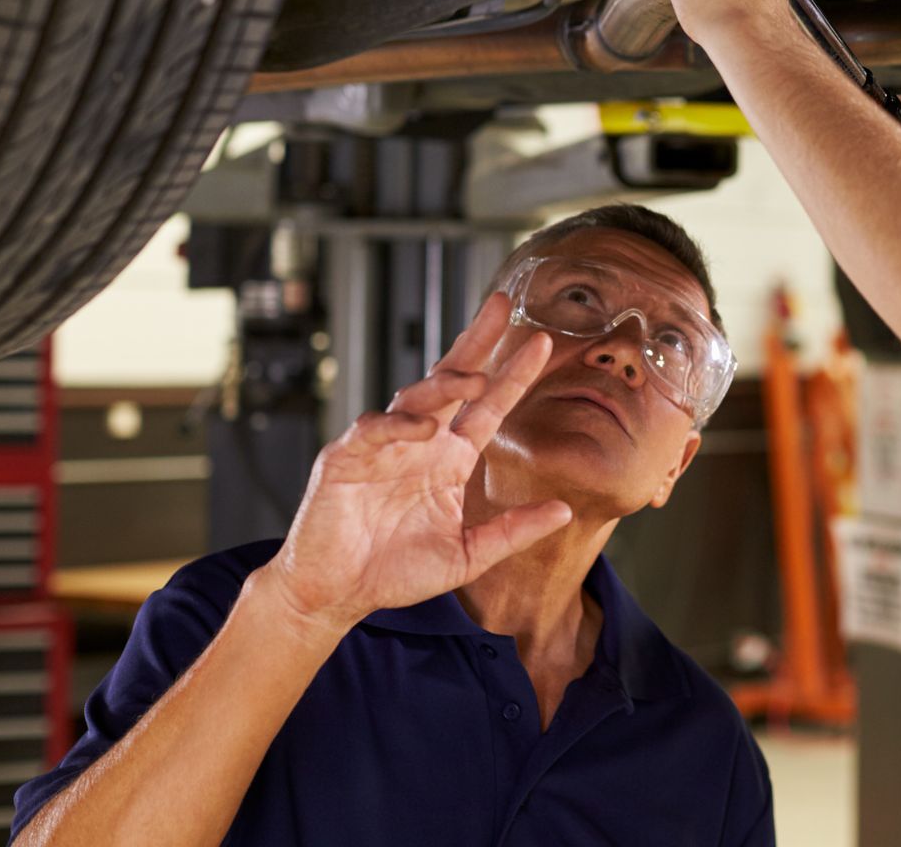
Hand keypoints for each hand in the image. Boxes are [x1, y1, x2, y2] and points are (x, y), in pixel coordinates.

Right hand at [255, 294, 571, 634]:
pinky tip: (424, 428)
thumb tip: (564, 512)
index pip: (489, 407)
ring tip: (474, 379)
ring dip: (445, 384)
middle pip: (453, 379)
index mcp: (450, 458)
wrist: (337, 594)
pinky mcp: (346, 458)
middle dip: (477, 341)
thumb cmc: (396, 572)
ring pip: (416, 398)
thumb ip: (512, 532)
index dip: (514, 375)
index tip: (543, 344)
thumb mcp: (467, 555)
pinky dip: (398, 426)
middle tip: (502, 306)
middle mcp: (421, 442)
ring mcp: (383, 445)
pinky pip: (374, 430)